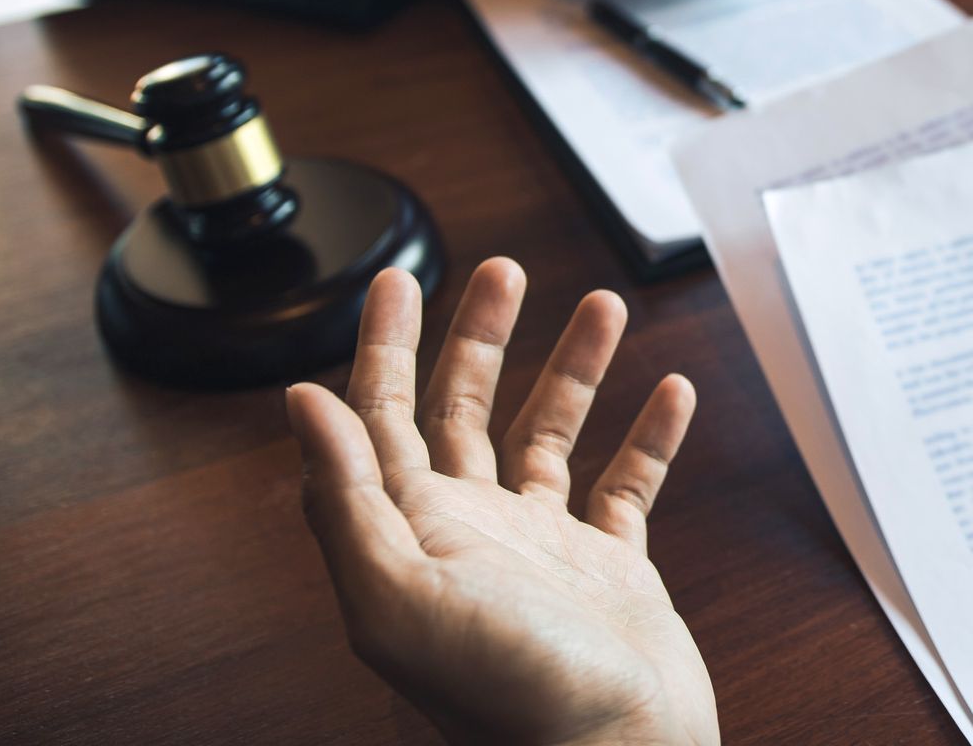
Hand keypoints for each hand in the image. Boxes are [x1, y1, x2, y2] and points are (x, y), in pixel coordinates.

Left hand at [287, 260, 716, 745]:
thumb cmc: (510, 702)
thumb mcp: (401, 598)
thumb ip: (346, 498)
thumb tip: (301, 401)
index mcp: (414, 533)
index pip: (382, 417)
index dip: (384, 345)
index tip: (397, 278)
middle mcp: (473, 534)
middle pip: (465, 410)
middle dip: (481, 335)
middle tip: (502, 271)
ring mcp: (544, 553)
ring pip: (552, 435)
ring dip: (573, 367)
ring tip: (603, 304)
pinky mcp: (610, 576)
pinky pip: (628, 488)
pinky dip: (650, 436)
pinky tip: (670, 390)